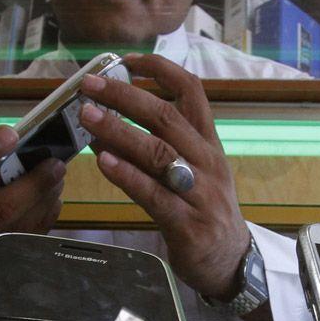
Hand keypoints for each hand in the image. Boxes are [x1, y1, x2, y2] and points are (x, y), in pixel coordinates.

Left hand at [78, 54, 249, 298]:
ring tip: (87, 117)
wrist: (231, 261)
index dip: (159, 69)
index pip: (191, 91)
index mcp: (208, 142)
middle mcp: (207, 161)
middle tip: (90, 84)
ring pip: (158, 152)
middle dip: (125, 95)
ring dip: (119, 131)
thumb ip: (162, 142)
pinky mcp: (187, 224)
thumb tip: (110, 117)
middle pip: (167, 116)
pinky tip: (103, 162)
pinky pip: (153, 194)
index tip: (126, 59)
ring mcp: (199, 192)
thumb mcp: (195, 168)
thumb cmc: (203, 209)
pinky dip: (127, 176)